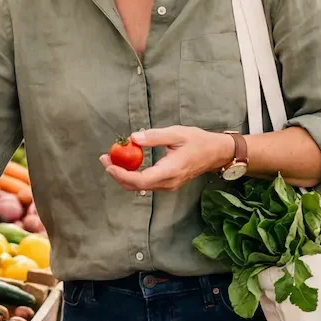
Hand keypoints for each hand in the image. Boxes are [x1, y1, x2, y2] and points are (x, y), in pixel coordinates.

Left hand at [100, 127, 233, 191]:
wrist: (215, 153)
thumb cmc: (198, 141)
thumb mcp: (177, 133)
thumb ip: (154, 137)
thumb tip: (134, 138)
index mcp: (171, 170)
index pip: (142, 180)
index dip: (123, 175)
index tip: (109, 165)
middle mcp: (168, 182)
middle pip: (137, 186)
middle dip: (117, 174)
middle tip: (104, 158)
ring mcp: (168, 185)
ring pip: (140, 187)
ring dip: (123, 176)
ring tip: (111, 159)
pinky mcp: (167, 184)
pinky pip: (146, 184)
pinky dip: (133, 176)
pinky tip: (126, 163)